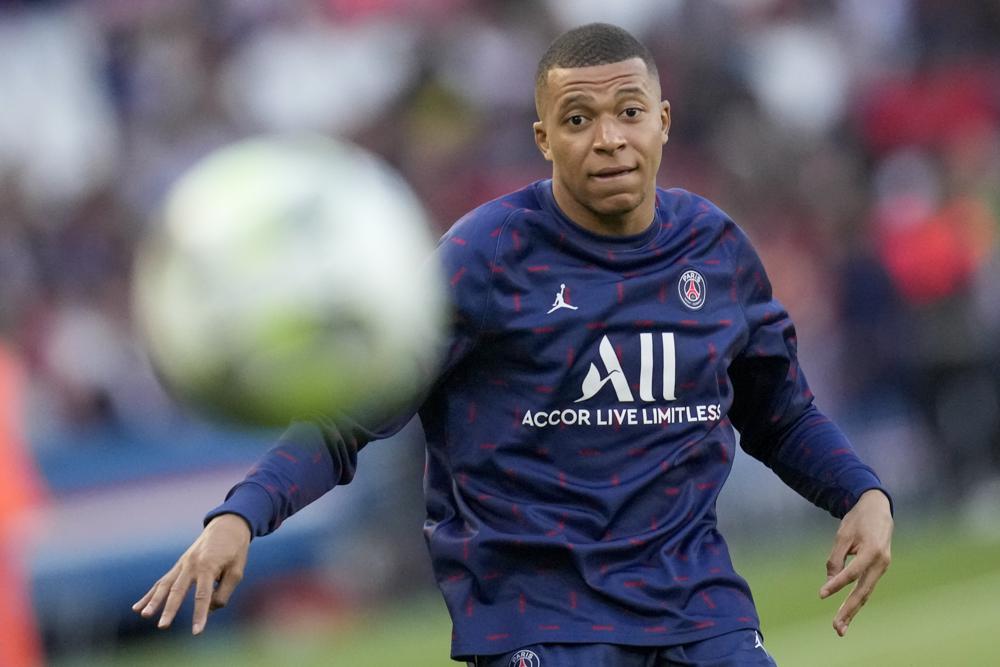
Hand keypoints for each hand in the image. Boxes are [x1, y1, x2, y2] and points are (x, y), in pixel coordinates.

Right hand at [132, 513, 250, 634]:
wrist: (228, 526)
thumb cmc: (235, 550)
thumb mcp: (237, 571)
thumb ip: (224, 592)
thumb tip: (209, 609)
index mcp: (208, 566)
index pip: (203, 596)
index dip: (200, 614)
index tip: (196, 632)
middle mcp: (192, 565)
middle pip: (178, 591)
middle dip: (169, 610)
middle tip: (162, 626)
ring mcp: (182, 564)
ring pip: (165, 585)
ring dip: (153, 601)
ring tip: (144, 615)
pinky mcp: (179, 565)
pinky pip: (162, 581)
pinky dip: (151, 594)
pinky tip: (138, 607)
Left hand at [819, 489, 892, 635]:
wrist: (878, 508)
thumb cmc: (858, 520)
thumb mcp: (843, 535)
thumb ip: (836, 558)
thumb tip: (830, 581)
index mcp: (873, 551)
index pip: (852, 572)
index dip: (837, 584)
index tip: (821, 594)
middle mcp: (881, 563)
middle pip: (863, 591)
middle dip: (849, 610)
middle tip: (836, 627)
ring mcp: (883, 567)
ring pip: (866, 593)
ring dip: (853, 610)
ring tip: (840, 627)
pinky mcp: (879, 569)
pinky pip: (867, 587)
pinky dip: (857, 600)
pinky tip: (847, 612)